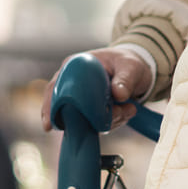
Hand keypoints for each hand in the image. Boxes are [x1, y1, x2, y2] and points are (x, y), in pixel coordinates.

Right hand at [39, 47, 154, 131]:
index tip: (50, 125)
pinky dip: (114, 122)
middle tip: (117, 114)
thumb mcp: (130, 66)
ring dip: (108, 121)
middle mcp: (74, 85)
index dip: (50, 106)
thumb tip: (118, 94)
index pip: (55, 88)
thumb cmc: (128, 63)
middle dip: (90, 119)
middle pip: (67, 111)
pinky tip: (128, 111)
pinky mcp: (92, 113)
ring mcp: (82, 102)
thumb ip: (125, 79)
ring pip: (86, 121)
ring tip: (129, 108)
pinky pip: (98, 125)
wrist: (137, 71)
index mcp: (74, 68)